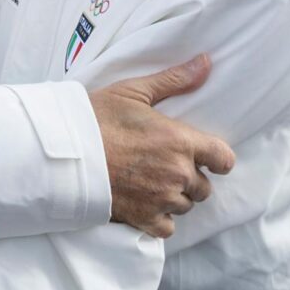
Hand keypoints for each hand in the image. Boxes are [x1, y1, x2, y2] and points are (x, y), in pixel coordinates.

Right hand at [88, 54, 235, 238]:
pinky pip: (167, 227)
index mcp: (180, 141)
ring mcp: (161, 199)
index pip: (223, 158)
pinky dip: (160, 218)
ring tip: (151, 181)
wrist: (65, 152)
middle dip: (189, 176)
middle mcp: (177, 174)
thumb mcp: (134, 91)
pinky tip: (145, 202)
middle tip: (164, 164)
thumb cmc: (97, 117)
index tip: (204, 155)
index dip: (217, 158)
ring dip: (174, 196)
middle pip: (204, 186)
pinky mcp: (143, 218)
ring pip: (185, 205)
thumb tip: (205, 62)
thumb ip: (174, 80)